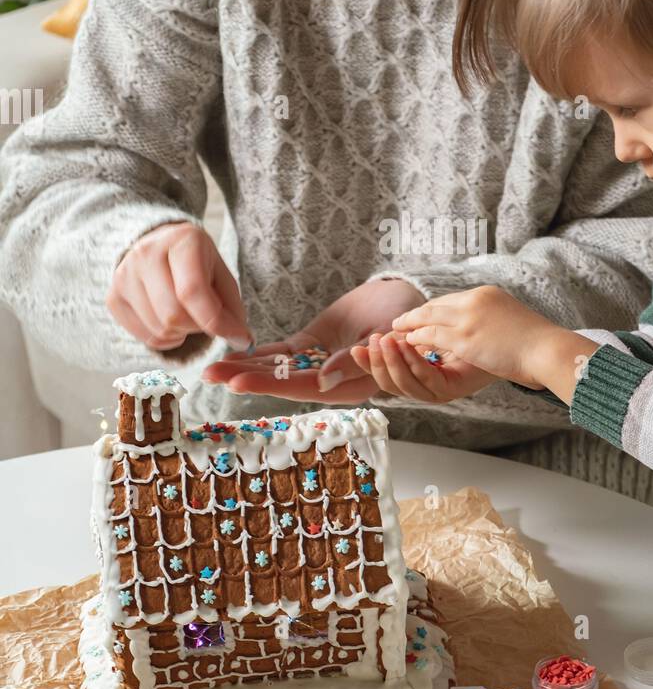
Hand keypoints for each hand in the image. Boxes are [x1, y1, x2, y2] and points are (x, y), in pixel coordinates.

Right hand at [108, 221, 251, 353]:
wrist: (158, 247)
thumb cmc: (197, 263)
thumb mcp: (221, 275)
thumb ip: (233, 308)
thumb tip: (243, 342)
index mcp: (181, 240)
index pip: (193, 291)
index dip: (218, 323)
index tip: (239, 338)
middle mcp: (146, 253)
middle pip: (173, 316)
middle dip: (199, 327)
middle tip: (206, 319)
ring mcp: (124, 275)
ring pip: (159, 330)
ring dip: (182, 333)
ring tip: (187, 315)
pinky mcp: (113, 297)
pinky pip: (144, 337)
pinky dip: (164, 339)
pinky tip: (169, 320)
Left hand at [201, 278, 426, 403]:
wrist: (405, 301)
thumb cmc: (405, 321)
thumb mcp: (387, 336)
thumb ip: (357, 361)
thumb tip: (325, 381)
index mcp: (351, 384)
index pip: (303, 387)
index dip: (269, 386)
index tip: (238, 382)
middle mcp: (329, 381)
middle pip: (282, 382)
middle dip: (245, 379)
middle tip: (210, 375)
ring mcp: (317, 364)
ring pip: (276, 370)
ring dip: (244, 369)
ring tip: (210, 369)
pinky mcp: (310, 347)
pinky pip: (280, 354)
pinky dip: (256, 355)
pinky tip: (231, 356)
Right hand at [351, 330, 494, 402]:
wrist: (521, 344)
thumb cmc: (484, 331)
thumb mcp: (443, 325)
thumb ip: (418, 328)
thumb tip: (390, 328)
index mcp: (421, 373)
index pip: (388, 373)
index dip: (370, 363)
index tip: (356, 348)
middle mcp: (428, 385)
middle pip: (392, 385)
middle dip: (377, 364)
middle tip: (371, 342)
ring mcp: (441, 390)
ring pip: (407, 386)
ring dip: (392, 363)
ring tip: (385, 342)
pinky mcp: (455, 389)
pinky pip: (427, 380)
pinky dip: (414, 363)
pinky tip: (406, 345)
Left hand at [392, 285, 596, 398]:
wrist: (547, 350)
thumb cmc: (536, 343)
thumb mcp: (512, 320)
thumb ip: (492, 319)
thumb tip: (481, 329)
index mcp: (487, 294)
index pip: (451, 299)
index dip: (432, 310)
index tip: (420, 317)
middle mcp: (475, 300)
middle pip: (435, 306)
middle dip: (415, 315)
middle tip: (399, 322)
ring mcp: (468, 318)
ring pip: (428, 318)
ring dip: (409, 325)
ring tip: (396, 332)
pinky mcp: (464, 338)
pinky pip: (431, 336)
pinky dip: (416, 338)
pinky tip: (406, 344)